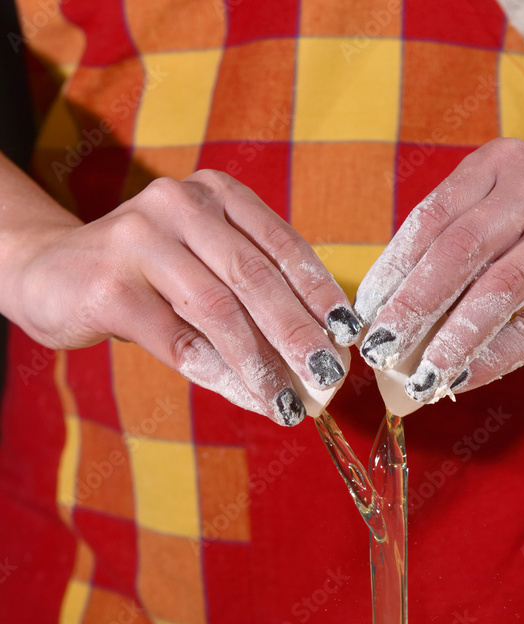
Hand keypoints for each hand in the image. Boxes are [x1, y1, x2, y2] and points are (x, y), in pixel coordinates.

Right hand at [7, 170, 360, 424]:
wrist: (48, 271)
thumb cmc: (144, 274)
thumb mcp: (200, 261)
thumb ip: (249, 288)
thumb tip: (315, 349)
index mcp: (214, 194)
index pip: (280, 243)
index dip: (319, 291)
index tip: (347, 333)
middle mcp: (180, 205)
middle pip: (255, 277)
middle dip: (298, 333)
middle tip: (329, 376)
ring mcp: (141, 240)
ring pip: (219, 311)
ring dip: (261, 364)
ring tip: (289, 402)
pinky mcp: (112, 286)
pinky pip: (179, 341)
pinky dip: (219, 374)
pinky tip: (248, 398)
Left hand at [354, 136, 523, 400]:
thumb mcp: (513, 212)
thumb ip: (464, 248)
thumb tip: (396, 314)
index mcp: (498, 167)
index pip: (430, 218)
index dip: (392, 269)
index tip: (365, 313)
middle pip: (457, 249)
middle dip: (411, 305)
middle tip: (378, 348)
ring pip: (500, 285)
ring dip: (452, 336)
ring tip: (419, 373)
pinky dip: (498, 354)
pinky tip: (466, 376)